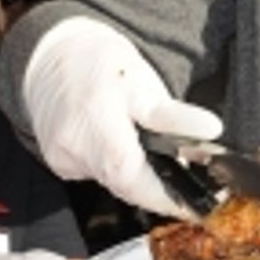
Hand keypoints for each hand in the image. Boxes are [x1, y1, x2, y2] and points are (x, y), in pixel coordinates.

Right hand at [23, 16, 221, 213]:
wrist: (50, 53)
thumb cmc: (96, 61)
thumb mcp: (142, 82)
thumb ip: (173, 115)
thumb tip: (209, 131)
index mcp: (98, 129)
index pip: (136, 182)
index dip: (166, 199)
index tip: (193, 206)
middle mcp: (75, 151)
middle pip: (125, 186)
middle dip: (155, 185)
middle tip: (180, 177)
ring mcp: (63, 160)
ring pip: (111, 181)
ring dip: (134, 172)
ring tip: (147, 147)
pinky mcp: (58, 161)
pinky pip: (94, 172)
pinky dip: (112, 163)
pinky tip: (117, 141)